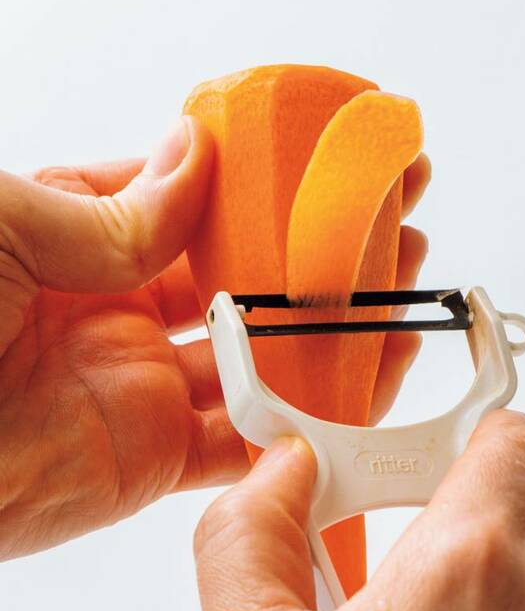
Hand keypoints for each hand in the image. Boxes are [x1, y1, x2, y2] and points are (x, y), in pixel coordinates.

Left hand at [0, 119, 428, 558]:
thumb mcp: (3, 222)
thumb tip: (193, 149)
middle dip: (317, 257)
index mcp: (81, 239)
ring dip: (329, 337)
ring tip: (399, 300)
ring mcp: (143, 386)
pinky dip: (301, 424)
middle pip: (244, 282)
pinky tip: (358, 390)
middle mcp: (121, 310)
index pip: (196, 207)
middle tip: (389, 227)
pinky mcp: (152, 460)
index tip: (330, 166)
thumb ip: (112, 207)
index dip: (264, 187)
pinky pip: (244, 442)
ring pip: (260, 362)